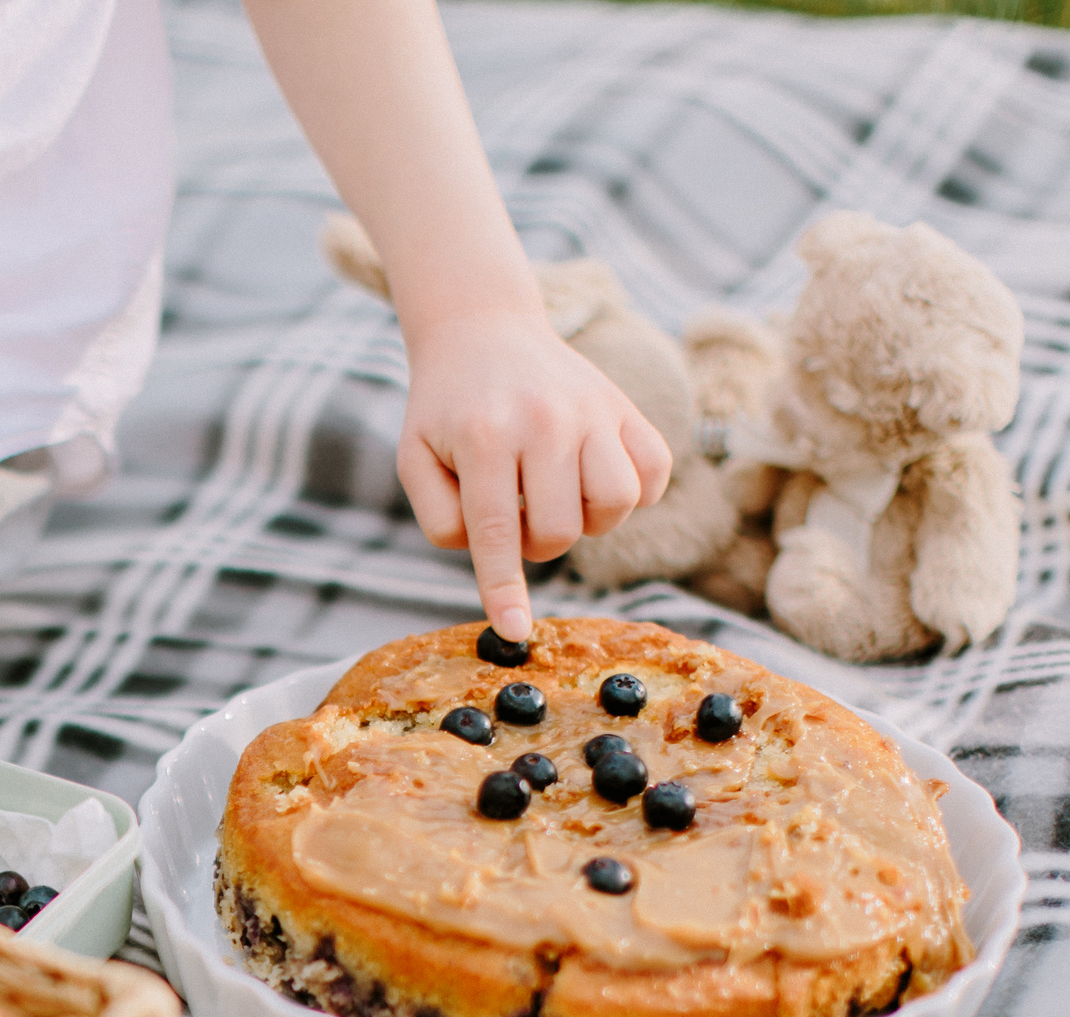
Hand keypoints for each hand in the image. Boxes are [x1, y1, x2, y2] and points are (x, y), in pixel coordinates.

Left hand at [396, 308, 672, 641]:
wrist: (483, 331)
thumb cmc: (445, 410)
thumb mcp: (415, 459)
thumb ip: (441, 518)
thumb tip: (492, 557)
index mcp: (486, 437)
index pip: (498, 533)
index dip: (505, 590)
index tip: (515, 631)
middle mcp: (547, 421)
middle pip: (560, 531)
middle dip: (535, 543)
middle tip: (514, 510)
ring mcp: (594, 411)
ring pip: (617, 505)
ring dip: (585, 520)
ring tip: (555, 495)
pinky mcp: (626, 408)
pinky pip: (655, 475)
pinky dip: (632, 492)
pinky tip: (591, 476)